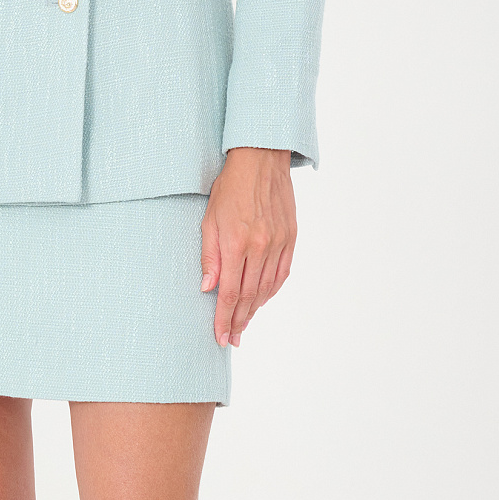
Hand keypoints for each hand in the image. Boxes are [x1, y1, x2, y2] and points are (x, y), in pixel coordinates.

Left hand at [200, 147, 295, 347]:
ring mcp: (278, 243)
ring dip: (254, 310)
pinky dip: (272, 291)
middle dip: (238, 321)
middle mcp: (260, 247)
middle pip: (249, 296)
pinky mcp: (291, 238)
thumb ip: (209, 255)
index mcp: (237, 242)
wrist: (261, 160)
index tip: (220, 336)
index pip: (230, 292)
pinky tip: (262, 300)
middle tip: (231, 339)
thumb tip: (208, 288)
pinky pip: (282, 273)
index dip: (224, 318)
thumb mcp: (209, 218)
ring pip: (267, 288)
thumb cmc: (230, 187)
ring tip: (243, 325)